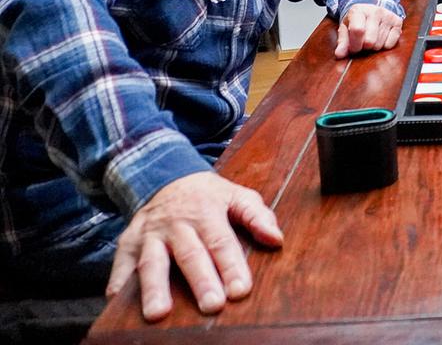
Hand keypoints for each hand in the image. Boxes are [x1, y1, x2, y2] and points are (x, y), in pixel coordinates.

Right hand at [106, 171, 282, 321]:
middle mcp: (177, 225)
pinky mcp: (127, 242)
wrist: (167, 178)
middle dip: (201, 281)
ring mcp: (150, 234)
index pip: (222, 242)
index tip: (240, 290)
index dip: (231, 266)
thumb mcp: (237, 196)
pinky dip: (117, 282)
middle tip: (211, 306)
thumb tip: (276, 239)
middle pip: (190, 255)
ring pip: (152, 262)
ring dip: (154, 288)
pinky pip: (120, 263)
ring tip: (158, 314)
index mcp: (208, 213)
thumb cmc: (209, 196)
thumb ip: (258, 216)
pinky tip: (116, 302)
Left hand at [335, 3, 402, 58]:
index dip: (354, 45)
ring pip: (380, 44)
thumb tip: (339, 55)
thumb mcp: (346, 27)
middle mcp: (375, 11)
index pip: (358, 31)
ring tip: (371, 39)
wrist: (372, 6)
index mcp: (359, 11)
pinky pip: (390, 44)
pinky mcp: (398, 22)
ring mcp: (388, 16)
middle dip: (364, 47)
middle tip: (362, 43)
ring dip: (373, 47)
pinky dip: (384, 46)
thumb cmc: (357, 19)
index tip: (353, 48)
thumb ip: (342, 41)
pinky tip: (380, 39)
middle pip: (370, 41)